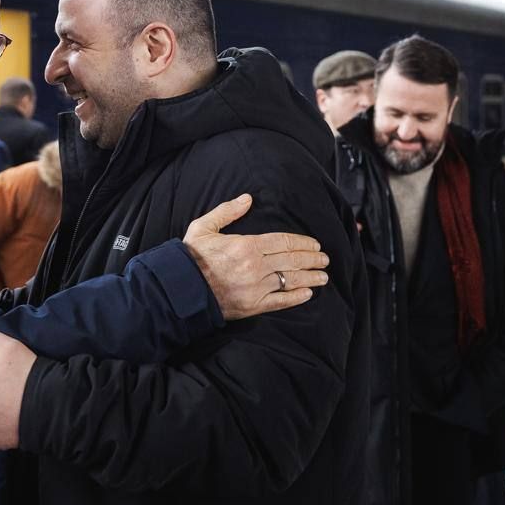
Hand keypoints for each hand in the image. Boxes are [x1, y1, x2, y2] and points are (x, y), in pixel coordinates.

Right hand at [183, 194, 328, 320]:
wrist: (179, 290)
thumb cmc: (190, 258)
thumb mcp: (203, 227)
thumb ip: (227, 211)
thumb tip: (247, 199)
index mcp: (246, 245)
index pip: (284, 241)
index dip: (303, 242)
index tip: (315, 244)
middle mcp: (255, 266)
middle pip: (293, 260)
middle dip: (313, 259)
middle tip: (324, 259)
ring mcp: (256, 288)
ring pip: (291, 281)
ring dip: (311, 278)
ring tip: (323, 276)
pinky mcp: (253, 306)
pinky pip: (281, 301)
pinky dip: (296, 298)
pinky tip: (308, 294)